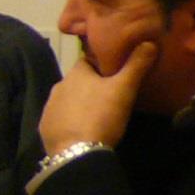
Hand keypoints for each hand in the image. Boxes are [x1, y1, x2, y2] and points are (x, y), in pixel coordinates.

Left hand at [39, 41, 158, 153]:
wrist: (77, 152)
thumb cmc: (101, 116)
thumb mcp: (124, 89)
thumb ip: (136, 66)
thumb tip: (148, 42)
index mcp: (75, 74)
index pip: (88, 61)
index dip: (102, 64)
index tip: (115, 70)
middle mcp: (58, 86)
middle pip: (77, 81)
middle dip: (91, 85)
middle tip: (110, 93)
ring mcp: (49, 108)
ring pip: (67, 100)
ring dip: (79, 103)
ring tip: (97, 113)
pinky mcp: (46, 128)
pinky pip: (60, 119)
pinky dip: (69, 121)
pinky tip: (81, 129)